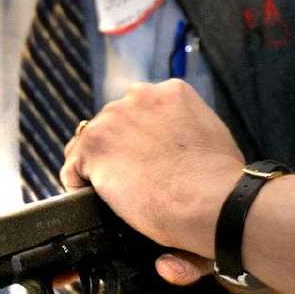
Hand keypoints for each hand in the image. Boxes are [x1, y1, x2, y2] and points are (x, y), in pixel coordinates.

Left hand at [61, 80, 244, 254]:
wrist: (213, 200)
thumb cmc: (222, 181)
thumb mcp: (213, 137)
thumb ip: (189, 133)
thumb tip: (179, 154)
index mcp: (171, 92)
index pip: (139, 110)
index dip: (137, 138)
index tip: (146, 160)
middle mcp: (139, 96)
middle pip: (111, 123)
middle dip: (116, 149)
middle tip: (132, 181)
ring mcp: (113, 119)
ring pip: (87, 143)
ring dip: (96, 166)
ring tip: (113, 194)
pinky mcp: (93, 147)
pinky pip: (72, 169)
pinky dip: (79, 186)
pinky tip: (97, 201)